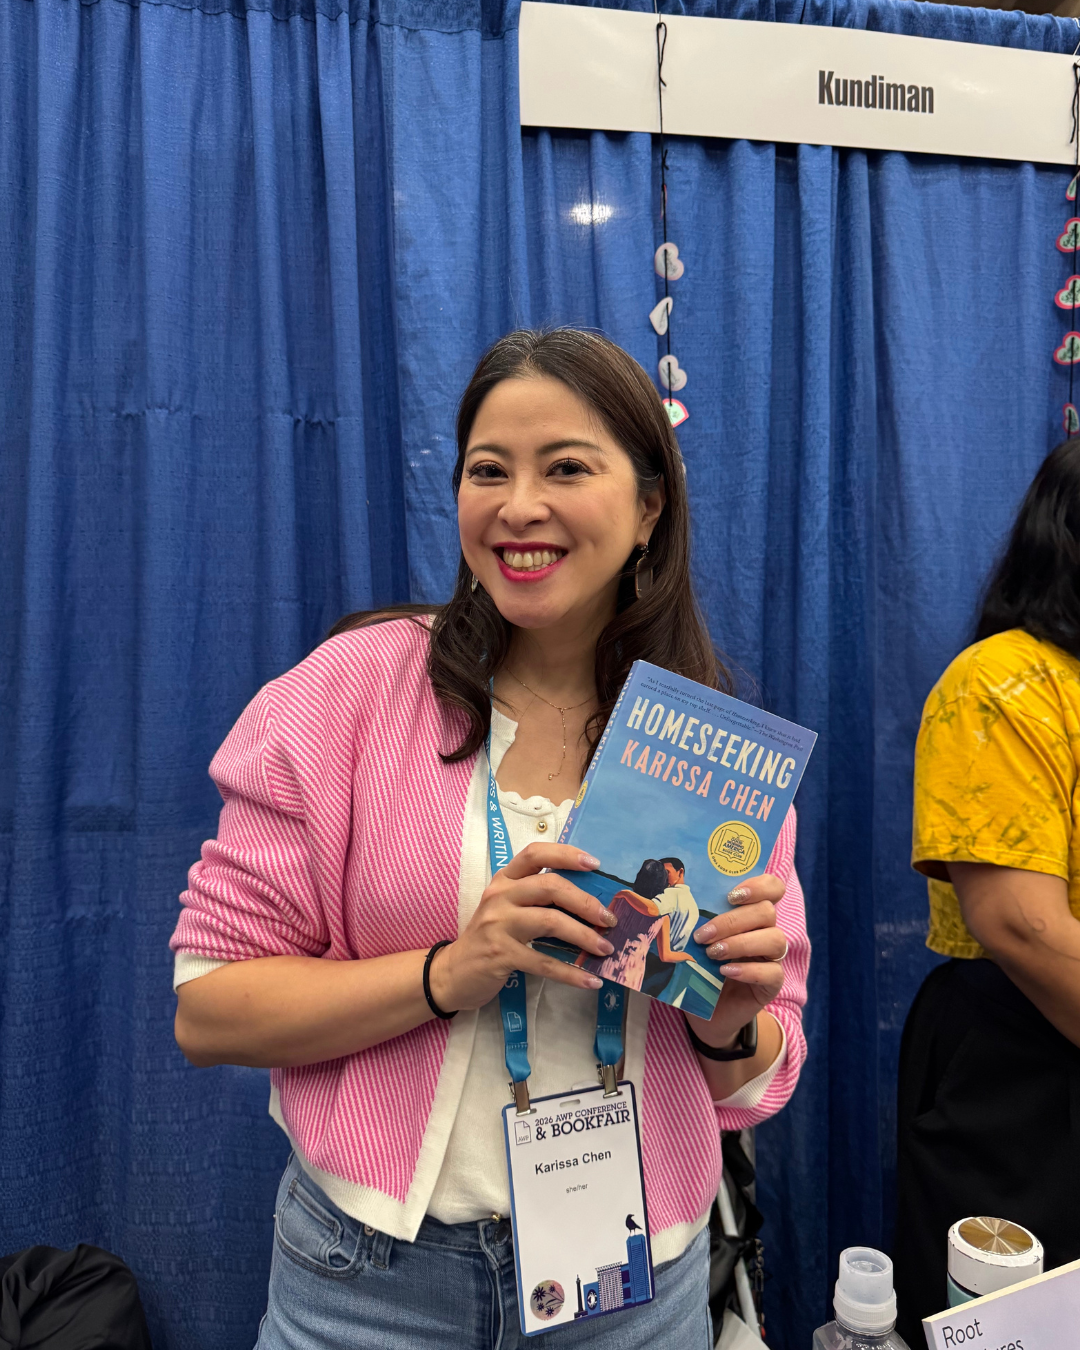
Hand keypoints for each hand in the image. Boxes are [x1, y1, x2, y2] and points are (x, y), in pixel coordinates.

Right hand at [428, 844, 618, 1012]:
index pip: (535, 854)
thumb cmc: (490, 937)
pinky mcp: (500, 954)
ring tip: (605, 949)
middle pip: (549, 886)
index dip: (566, 854)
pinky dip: (571, 973)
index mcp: (505, 879)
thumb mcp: (509, 909)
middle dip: (585, 902)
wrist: (453, 972)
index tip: (595, 864)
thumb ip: (539, 900)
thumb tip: (590, 904)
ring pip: (550, 921)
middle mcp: (500, 895)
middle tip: (609, 919)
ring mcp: (498, 924)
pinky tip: (590, 980)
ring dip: (584, 935)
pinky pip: (543, 961)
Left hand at [687, 873, 787, 1045]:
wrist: (708, 1011)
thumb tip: (669, 900)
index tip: (731, 895)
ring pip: (774, 939)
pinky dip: (748, 970)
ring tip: (712, 953)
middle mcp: (766, 931)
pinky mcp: (772, 983)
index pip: (772, 888)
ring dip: (739, 943)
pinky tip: (726, 972)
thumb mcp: (697, 941)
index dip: (758, 886)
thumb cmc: (701, 968)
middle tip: (703, 935)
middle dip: (732, 920)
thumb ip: (696, 920)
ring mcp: (772, 957)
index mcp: (751, 913)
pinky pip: (772, 972)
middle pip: (767, 912)